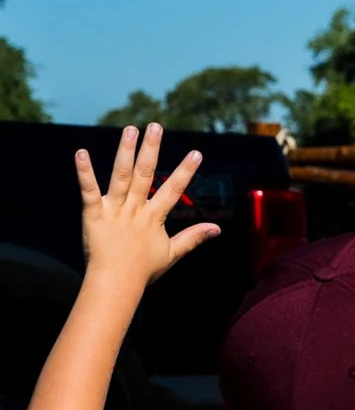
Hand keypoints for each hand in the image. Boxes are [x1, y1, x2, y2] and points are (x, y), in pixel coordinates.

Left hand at [75, 124, 218, 288]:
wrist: (115, 283)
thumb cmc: (143, 270)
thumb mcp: (172, 253)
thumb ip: (193, 238)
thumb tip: (217, 229)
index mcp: (154, 217)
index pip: (173, 190)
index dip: (185, 171)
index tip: (196, 153)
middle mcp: (135, 209)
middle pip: (145, 174)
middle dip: (151, 149)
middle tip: (155, 126)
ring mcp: (114, 210)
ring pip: (121, 176)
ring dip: (125, 151)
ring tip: (130, 129)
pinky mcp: (93, 214)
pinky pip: (88, 190)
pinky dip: (85, 172)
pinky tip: (81, 153)